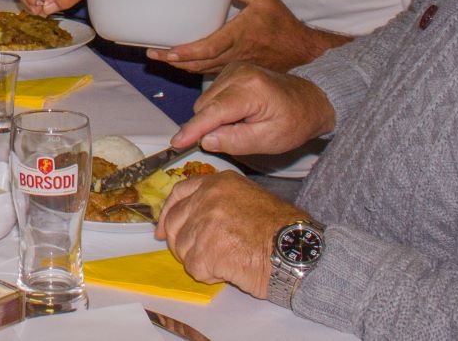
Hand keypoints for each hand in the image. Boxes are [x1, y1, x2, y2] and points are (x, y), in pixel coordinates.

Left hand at [148, 0, 343, 74]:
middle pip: (198, 63)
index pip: (208, 47)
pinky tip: (181, 65)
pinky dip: (194, 69)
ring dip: (180, 67)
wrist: (302, 50)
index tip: (168, 52)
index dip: (186, 52)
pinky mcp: (237, 69)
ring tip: (160, 60)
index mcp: (238, 36)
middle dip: (173, 61)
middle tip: (151, 56)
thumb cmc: (281, 22)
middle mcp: (234, 54)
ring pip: (202, 70)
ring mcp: (235, 64)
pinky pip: (210, 72)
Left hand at [155, 170, 298, 297]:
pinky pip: (194, 268)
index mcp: (218, 183)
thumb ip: (217, 201)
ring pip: (182, 247)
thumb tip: (190, 217)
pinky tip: (229, 270)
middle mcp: (208, 198)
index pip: (179, 193)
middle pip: (174, 222)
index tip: (162, 228)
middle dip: (179, 241)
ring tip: (225, 260)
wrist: (295, 250)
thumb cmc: (279, 229)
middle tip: (196, 254)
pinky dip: (209, 274)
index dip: (168, 212)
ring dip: (199, 259)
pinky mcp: (207, 250)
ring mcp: (205, 223)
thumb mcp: (248, 198)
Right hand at [169, 64, 334, 158]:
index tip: (176, 143)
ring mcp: (234, 68)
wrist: (311, 99)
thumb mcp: (270, 140)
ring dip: (214, 117)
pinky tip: (238, 114)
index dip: (193, 129)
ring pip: (206, 100)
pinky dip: (218, 108)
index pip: (214, 111)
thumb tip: (205, 140)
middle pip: (205, 105)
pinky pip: (212, 94)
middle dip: (209, 125)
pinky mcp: (231, 69)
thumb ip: (236, 141)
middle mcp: (238, 73)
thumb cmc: (294, 122)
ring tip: (242, 125)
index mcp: (251, 89)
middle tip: (235, 137)